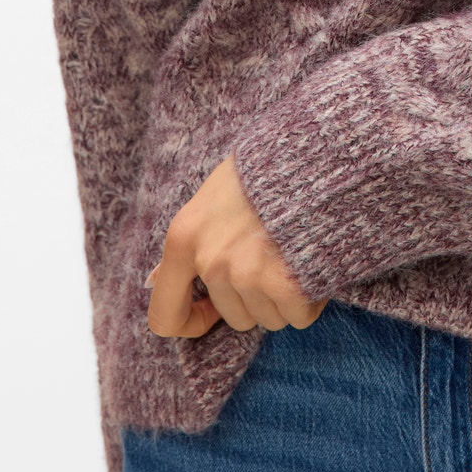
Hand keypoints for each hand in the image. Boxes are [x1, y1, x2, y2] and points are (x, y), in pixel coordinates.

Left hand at [144, 153, 328, 337]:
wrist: (312, 150)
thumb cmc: (261, 169)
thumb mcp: (212, 195)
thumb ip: (192, 240)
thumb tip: (156, 281)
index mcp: (183, 238)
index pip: (165, 317)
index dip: (191, 321)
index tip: (212, 311)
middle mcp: (210, 261)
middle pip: (234, 317)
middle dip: (256, 298)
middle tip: (274, 258)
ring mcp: (247, 273)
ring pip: (268, 319)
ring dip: (285, 297)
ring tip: (295, 255)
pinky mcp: (286, 282)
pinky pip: (299, 316)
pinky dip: (312, 297)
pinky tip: (315, 262)